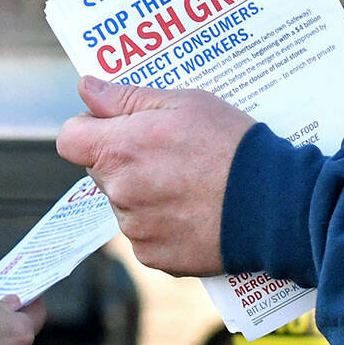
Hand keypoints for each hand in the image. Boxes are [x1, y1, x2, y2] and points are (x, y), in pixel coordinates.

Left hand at [55, 76, 254, 276]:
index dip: (89, 128)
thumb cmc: (231, 145)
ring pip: (125, 204)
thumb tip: (86, 87)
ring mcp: (136, 230)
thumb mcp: (185, 102)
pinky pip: (146, 235)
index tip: (115, 125)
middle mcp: (120, 192)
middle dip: (124, 159)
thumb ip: (127, 97)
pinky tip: (195, 210)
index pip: (70, 139)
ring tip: (190, 182)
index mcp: (120, 150)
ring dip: (144, 193)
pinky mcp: (156, 257)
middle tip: (168, 150)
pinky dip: (163, 224)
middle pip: (100, 172)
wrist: (273, 204)